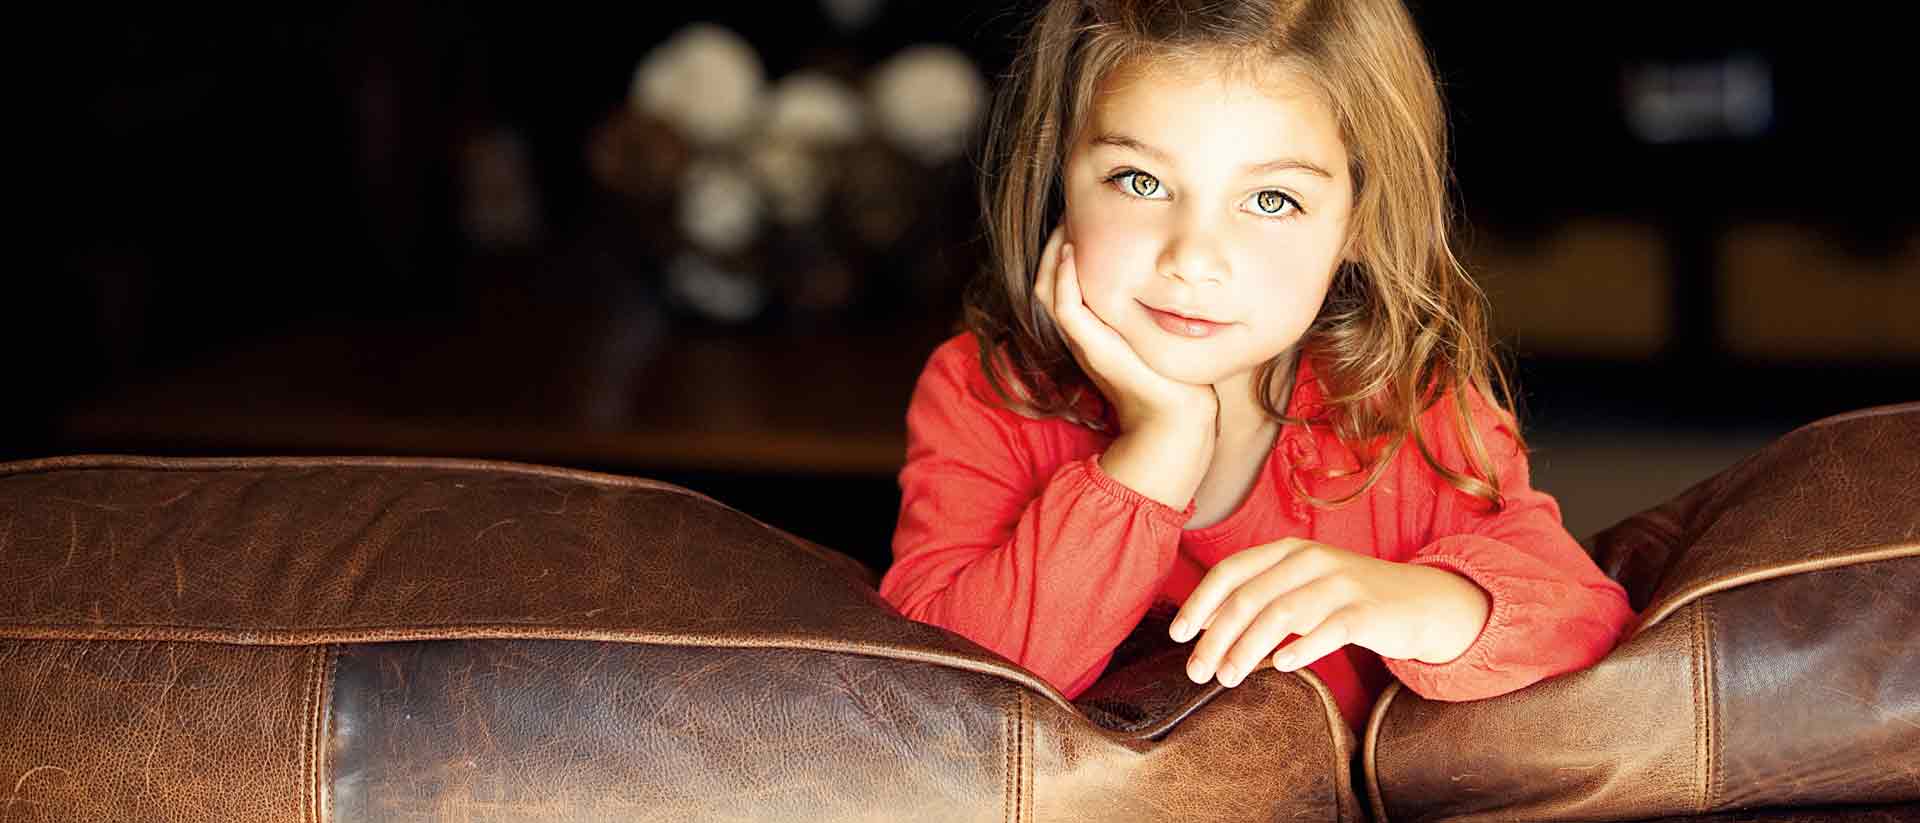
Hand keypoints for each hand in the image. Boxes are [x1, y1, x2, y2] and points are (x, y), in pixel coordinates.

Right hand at [1031, 223, 1217, 433]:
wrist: (1179, 421)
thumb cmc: (1176, 379)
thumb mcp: (1157, 333)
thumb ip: (1150, 309)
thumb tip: (1167, 277)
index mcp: (1091, 332)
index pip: (1059, 285)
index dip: (1060, 253)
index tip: (1077, 221)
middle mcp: (1082, 337)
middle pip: (1046, 283)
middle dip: (1052, 246)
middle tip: (1066, 213)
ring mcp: (1085, 344)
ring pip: (1047, 292)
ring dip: (1052, 256)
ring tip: (1065, 226)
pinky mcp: (1095, 351)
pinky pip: (1065, 309)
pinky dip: (1063, 280)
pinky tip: (1070, 255)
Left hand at [1168, 538, 1492, 687]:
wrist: (1422, 602)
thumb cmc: (1351, 599)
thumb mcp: (1303, 588)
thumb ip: (1263, 598)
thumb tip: (1209, 628)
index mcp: (1288, 550)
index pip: (1230, 571)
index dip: (1200, 603)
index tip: (1178, 635)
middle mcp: (1310, 560)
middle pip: (1248, 597)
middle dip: (1215, 637)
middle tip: (1196, 671)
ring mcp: (1340, 583)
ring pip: (1280, 614)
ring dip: (1247, 649)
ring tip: (1228, 678)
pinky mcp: (1366, 610)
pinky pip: (1328, 630)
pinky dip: (1301, 648)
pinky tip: (1282, 667)